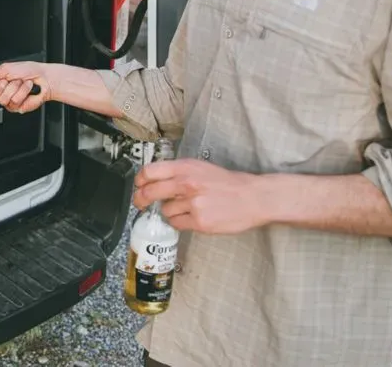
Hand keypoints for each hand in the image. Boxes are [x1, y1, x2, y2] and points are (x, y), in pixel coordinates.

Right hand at [0, 61, 50, 113]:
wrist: (43, 78)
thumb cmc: (27, 70)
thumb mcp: (4, 69)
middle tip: (6, 81)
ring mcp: (8, 102)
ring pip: (2, 99)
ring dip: (13, 88)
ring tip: (19, 83)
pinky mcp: (17, 108)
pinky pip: (14, 102)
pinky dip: (21, 92)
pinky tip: (25, 89)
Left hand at [132, 159, 268, 234]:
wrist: (253, 197)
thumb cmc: (228, 183)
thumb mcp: (201, 168)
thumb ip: (178, 172)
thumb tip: (154, 179)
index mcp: (186, 167)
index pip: (150, 172)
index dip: (140, 180)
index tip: (138, 185)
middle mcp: (186, 183)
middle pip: (150, 192)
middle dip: (141, 200)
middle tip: (141, 203)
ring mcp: (193, 203)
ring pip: (165, 210)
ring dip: (170, 211)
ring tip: (186, 208)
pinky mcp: (199, 221)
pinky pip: (177, 224)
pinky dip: (180, 222)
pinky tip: (192, 217)